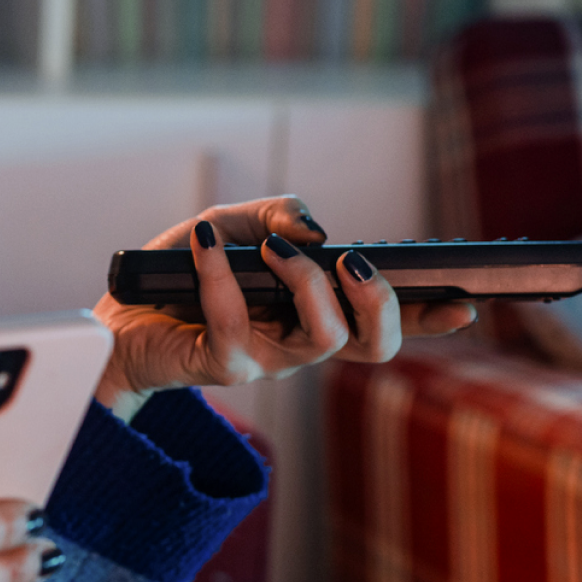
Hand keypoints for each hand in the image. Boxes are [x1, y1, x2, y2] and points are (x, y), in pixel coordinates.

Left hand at [93, 195, 475, 419]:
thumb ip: (277, 216)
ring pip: (323, 338)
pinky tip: (202, 242)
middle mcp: (298, 344)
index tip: (466, 301)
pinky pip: (235, 321)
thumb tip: (315, 231)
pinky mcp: (222, 365)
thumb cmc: (177, 276)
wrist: (115, 318)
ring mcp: (265, 360)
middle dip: (381, 303)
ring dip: (308, 283)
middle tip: (353, 264)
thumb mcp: (230, 227)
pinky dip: (221, 273)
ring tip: (274, 248)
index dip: (429, 318)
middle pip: (373, 346)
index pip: (383, 323)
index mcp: (311, 314)